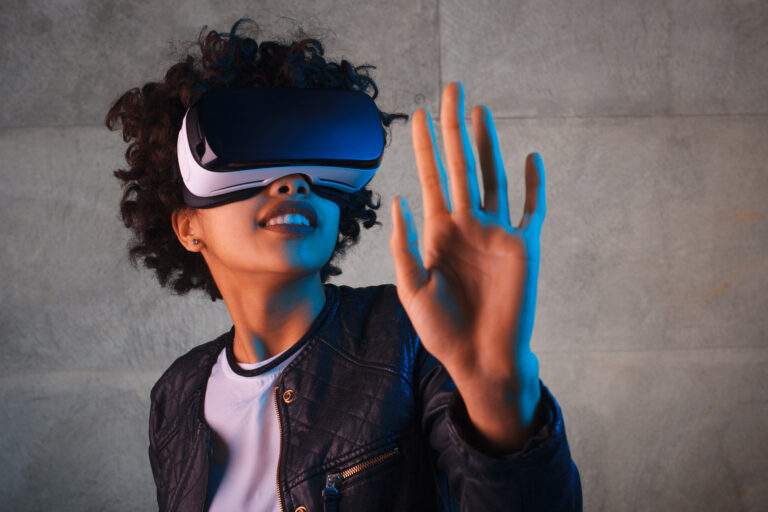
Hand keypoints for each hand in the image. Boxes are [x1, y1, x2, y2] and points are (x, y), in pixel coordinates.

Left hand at [389, 82, 546, 451]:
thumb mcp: (413, 290)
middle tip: (452, 91)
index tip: (417, 115)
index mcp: (438, 232)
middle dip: (455, 128)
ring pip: (492, 177)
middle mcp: (467, 225)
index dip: (424, 146)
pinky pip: (532, 209)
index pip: (430, 178)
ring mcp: (497, 233)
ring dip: (488, 144)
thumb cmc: (442, 330)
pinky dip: (534, 185)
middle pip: (461, 165)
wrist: (479, 359)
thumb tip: (398, 200)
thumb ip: (404, 247)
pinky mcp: (524, 247)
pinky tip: (531, 158)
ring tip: (480, 111)